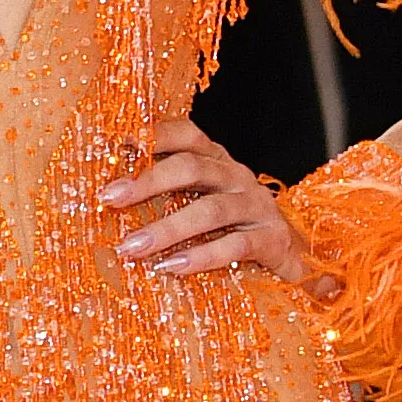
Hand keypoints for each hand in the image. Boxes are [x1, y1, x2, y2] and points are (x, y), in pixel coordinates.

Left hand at [105, 121, 326, 287]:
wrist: (295, 255)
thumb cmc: (232, 228)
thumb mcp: (199, 203)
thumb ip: (165, 195)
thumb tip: (106, 197)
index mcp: (216, 161)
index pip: (186, 134)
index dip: (153, 134)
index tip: (116, 141)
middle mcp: (237, 176)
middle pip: (192, 167)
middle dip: (147, 181)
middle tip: (109, 198)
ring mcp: (257, 206)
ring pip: (210, 210)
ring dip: (166, 229)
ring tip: (131, 248)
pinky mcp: (271, 239)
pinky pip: (235, 246)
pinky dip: (201, 257)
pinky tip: (171, 268)